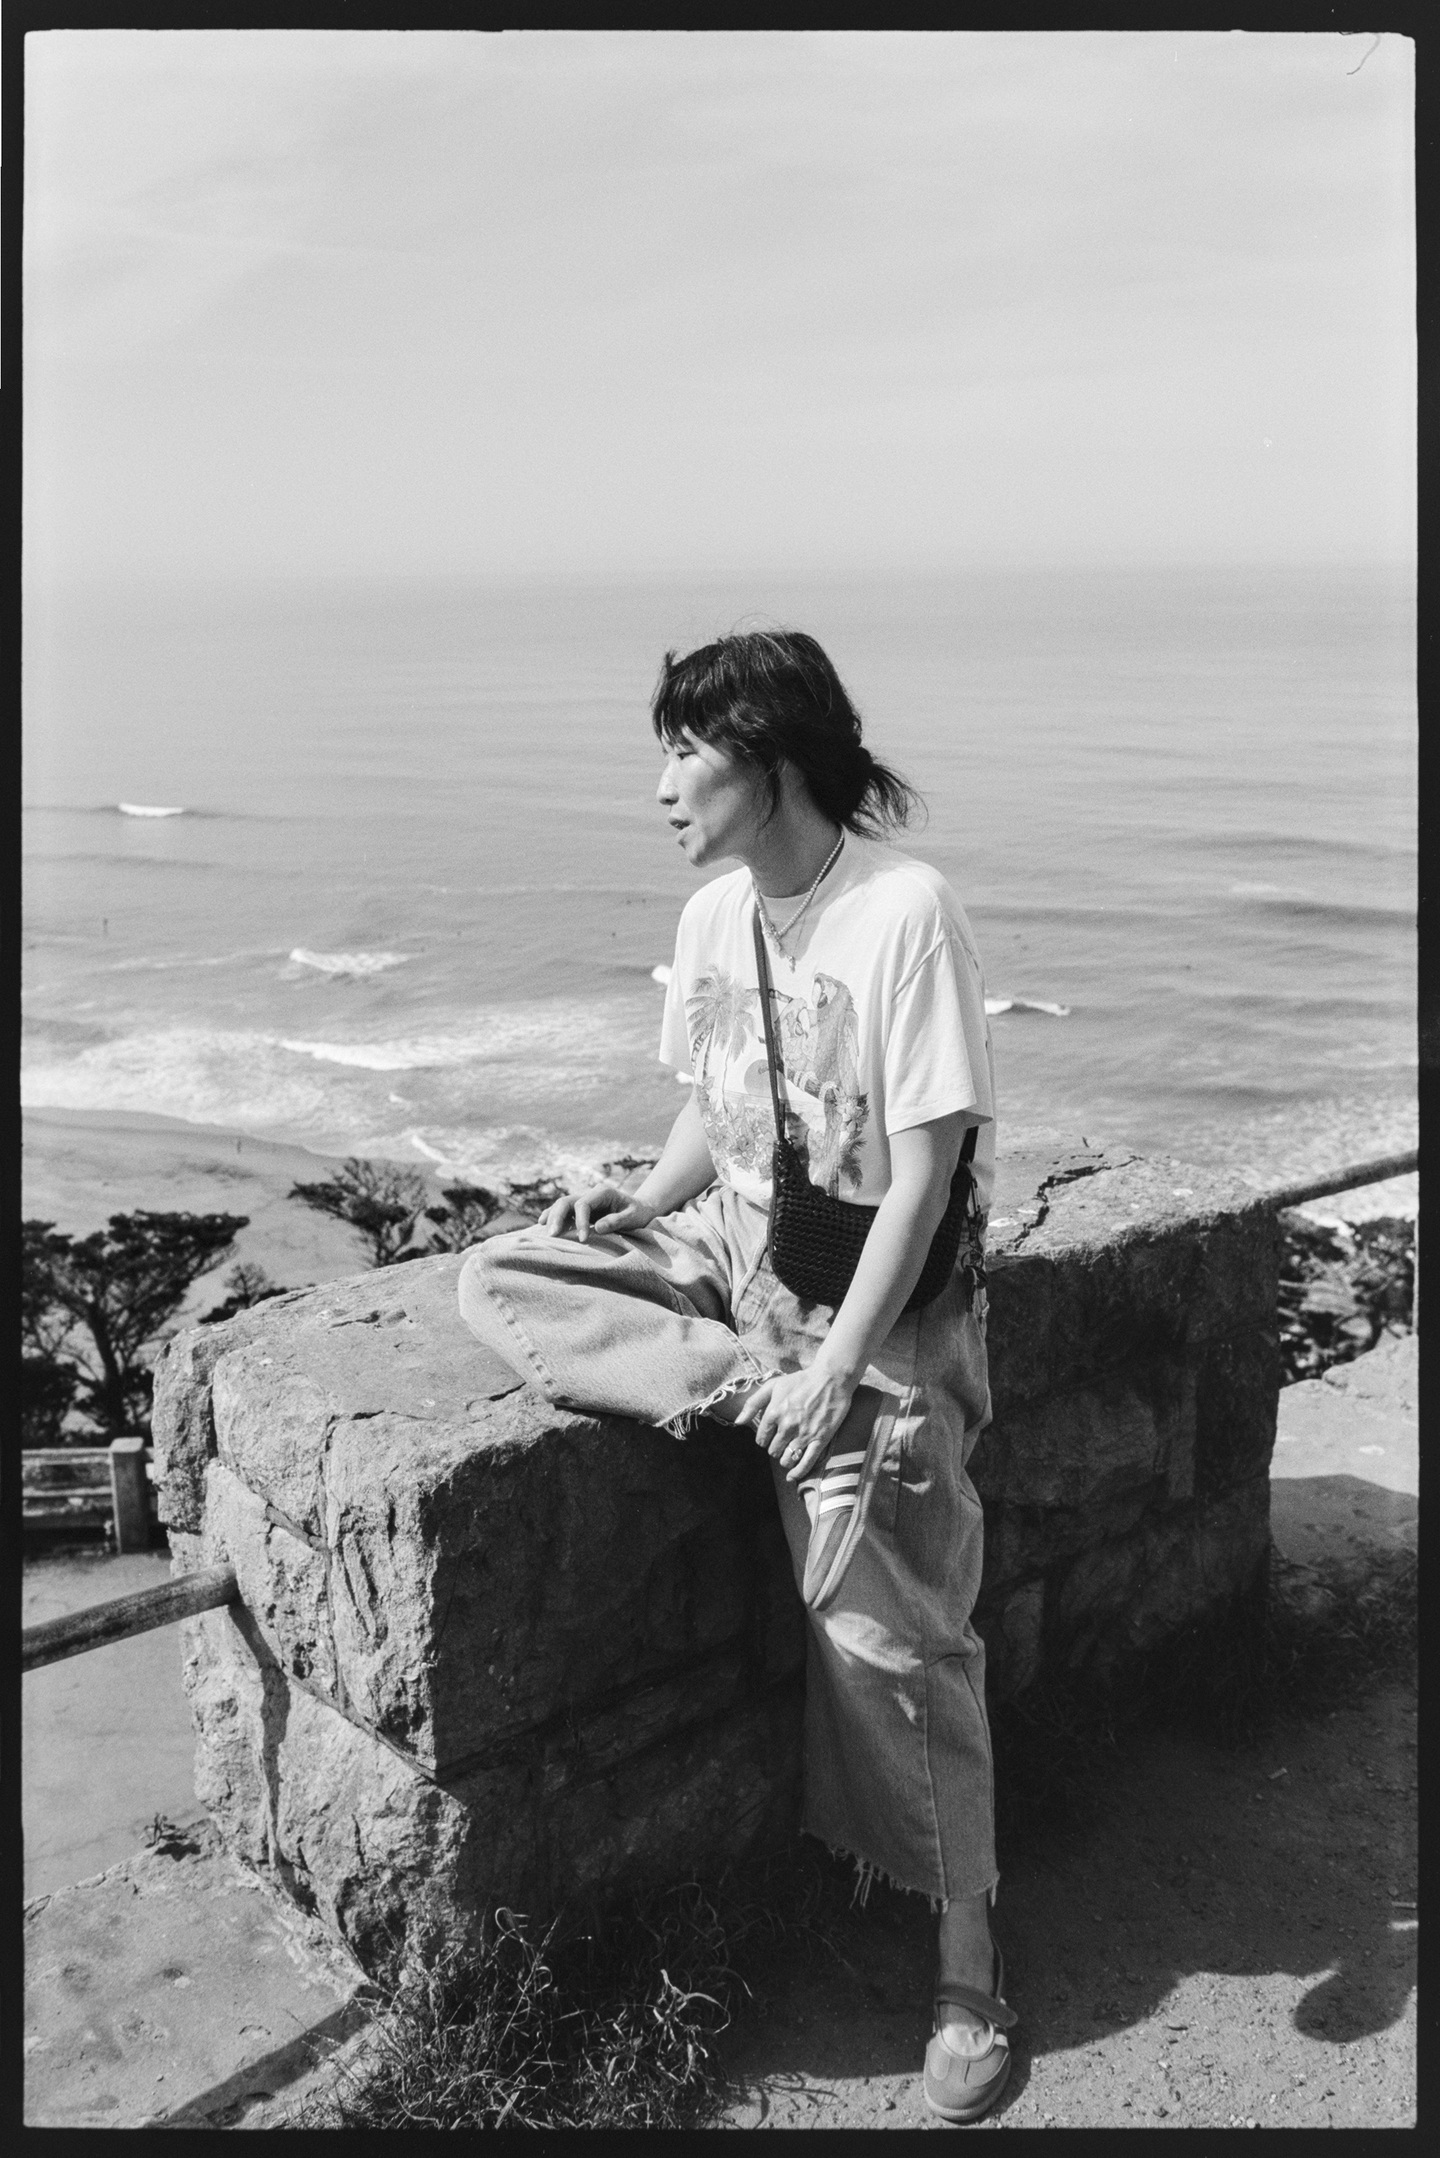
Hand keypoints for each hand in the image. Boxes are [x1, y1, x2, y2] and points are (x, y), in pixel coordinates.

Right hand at [542, 1180, 657, 1243]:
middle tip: (553, 1235)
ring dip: (551, 1217)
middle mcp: (590, 1194)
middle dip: (557, 1217)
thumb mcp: (633, 1217)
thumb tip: (598, 1228)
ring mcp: (584, 1200)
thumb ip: (618, 1221)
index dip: (579, 1221)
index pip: (583, 1204)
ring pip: (561, 1205)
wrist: (640, 1209)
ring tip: (545, 1233)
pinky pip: (562, 1211)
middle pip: (566, 1201)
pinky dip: (552, 1216)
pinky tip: (541, 1225)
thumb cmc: (638, 1213)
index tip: (582, 1239)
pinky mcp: (580, 1209)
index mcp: (603, 1192)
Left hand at [734, 1364, 858, 1483]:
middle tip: (783, 1441)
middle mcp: (787, 1425)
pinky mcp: (820, 1439)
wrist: (831, 1378)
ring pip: (786, 1459)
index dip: (765, 1439)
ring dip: (785, 1459)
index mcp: (774, 1413)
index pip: (761, 1439)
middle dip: (776, 1448)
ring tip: (789, 1451)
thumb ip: (753, 1404)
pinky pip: (807, 1463)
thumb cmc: (801, 1380)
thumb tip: (738, 1422)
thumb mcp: (773, 1385)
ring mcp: (804, 1434)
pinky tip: (792, 1477)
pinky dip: (798, 1473)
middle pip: (773, 1451)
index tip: (771, 1435)